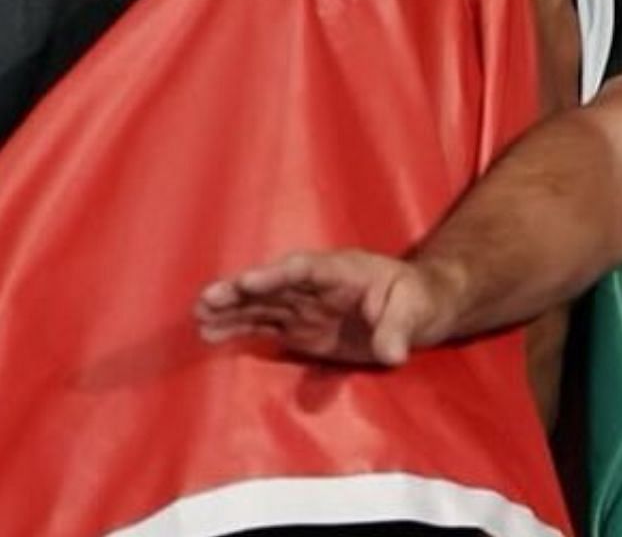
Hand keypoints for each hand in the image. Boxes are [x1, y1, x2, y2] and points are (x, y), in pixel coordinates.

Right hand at [196, 249, 459, 365]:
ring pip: (262, 304)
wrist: (421, 310)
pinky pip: (264, 325)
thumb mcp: (417, 310)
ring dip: (231, 310)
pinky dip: (239, 328)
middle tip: (206, 300)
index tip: (248, 282)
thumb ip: (399, 328)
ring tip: (198, 319)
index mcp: (343, 270)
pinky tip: (211, 334)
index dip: (277, 275)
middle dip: (241, 291)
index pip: (306, 268)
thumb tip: (392, 354)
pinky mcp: (300, 328)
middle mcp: (316, 285)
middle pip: (274, 285)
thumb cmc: (421, 300)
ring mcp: (306, 306)